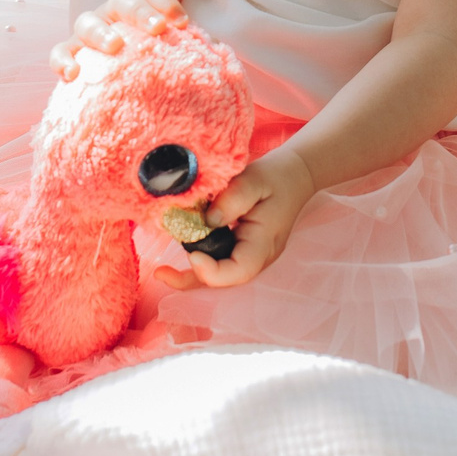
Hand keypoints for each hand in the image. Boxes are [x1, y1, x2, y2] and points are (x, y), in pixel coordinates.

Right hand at [49, 0, 181, 80]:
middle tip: (156, 28)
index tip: (182, 21)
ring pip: (89, 22)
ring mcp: (90, 27)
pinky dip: (62, 59)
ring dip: (101, 32)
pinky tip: (70, 74)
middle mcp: (113, 10)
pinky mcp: (71, 48)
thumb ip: (189, 42)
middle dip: (140, 13)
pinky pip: (61, 51)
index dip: (167, 2)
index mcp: (140, 1)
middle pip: (124, 1)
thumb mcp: (166, 31)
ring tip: (114, 46)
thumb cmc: (148, 37)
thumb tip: (221, 60)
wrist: (111, 23)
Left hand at [153, 148, 314, 292]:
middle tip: (161, 272)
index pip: (238, 271)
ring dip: (190, 275)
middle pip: (223, 280)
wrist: (294, 175)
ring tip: (162, 272)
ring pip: (218, 276)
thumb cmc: (276, 177)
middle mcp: (257, 258)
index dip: (212, 271)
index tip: (191, 254)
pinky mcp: (240, 249)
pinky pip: (218, 263)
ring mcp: (248, 256)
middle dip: (191, 279)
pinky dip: (197, 263)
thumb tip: (207, 219)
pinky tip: (178, 257)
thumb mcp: (254, 180)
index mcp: (263, 244)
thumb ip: (232, 198)